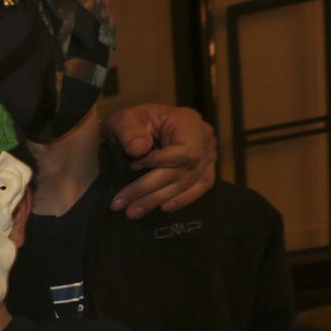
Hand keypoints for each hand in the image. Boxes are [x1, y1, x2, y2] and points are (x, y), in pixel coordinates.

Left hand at [100, 103, 216, 216]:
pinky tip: (163, 208)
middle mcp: (204, 138)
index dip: (159, 164)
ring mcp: (208, 154)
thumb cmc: (131, 121)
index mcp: (188, 122)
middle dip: (152, 190)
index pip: (185, 151)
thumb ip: (129, 131)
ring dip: (159, 199)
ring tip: (134, 212)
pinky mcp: (205, 167)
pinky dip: (182, 199)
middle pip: (184, 171)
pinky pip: (200, 186)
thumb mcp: (122, 119)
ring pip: (189, 183)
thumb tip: (139, 150)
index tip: (132, 167)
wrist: (135, 127)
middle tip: (124, 206)